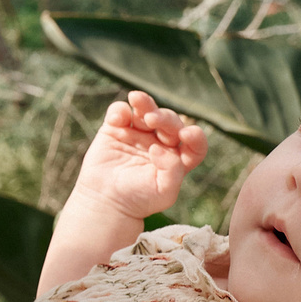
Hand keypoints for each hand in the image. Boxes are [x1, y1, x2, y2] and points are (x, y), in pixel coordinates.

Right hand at [72, 92, 207, 221]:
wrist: (105, 201)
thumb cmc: (138, 200)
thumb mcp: (164, 193)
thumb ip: (172, 170)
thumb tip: (159, 147)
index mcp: (178, 158)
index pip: (194, 143)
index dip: (195, 136)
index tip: (186, 134)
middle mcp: (161, 142)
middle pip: (170, 121)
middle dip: (164, 117)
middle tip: (152, 119)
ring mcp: (138, 133)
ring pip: (146, 110)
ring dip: (144, 103)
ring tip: (136, 99)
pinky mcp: (116, 129)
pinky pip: (120, 111)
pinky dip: (119, 110)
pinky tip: (117, 119)